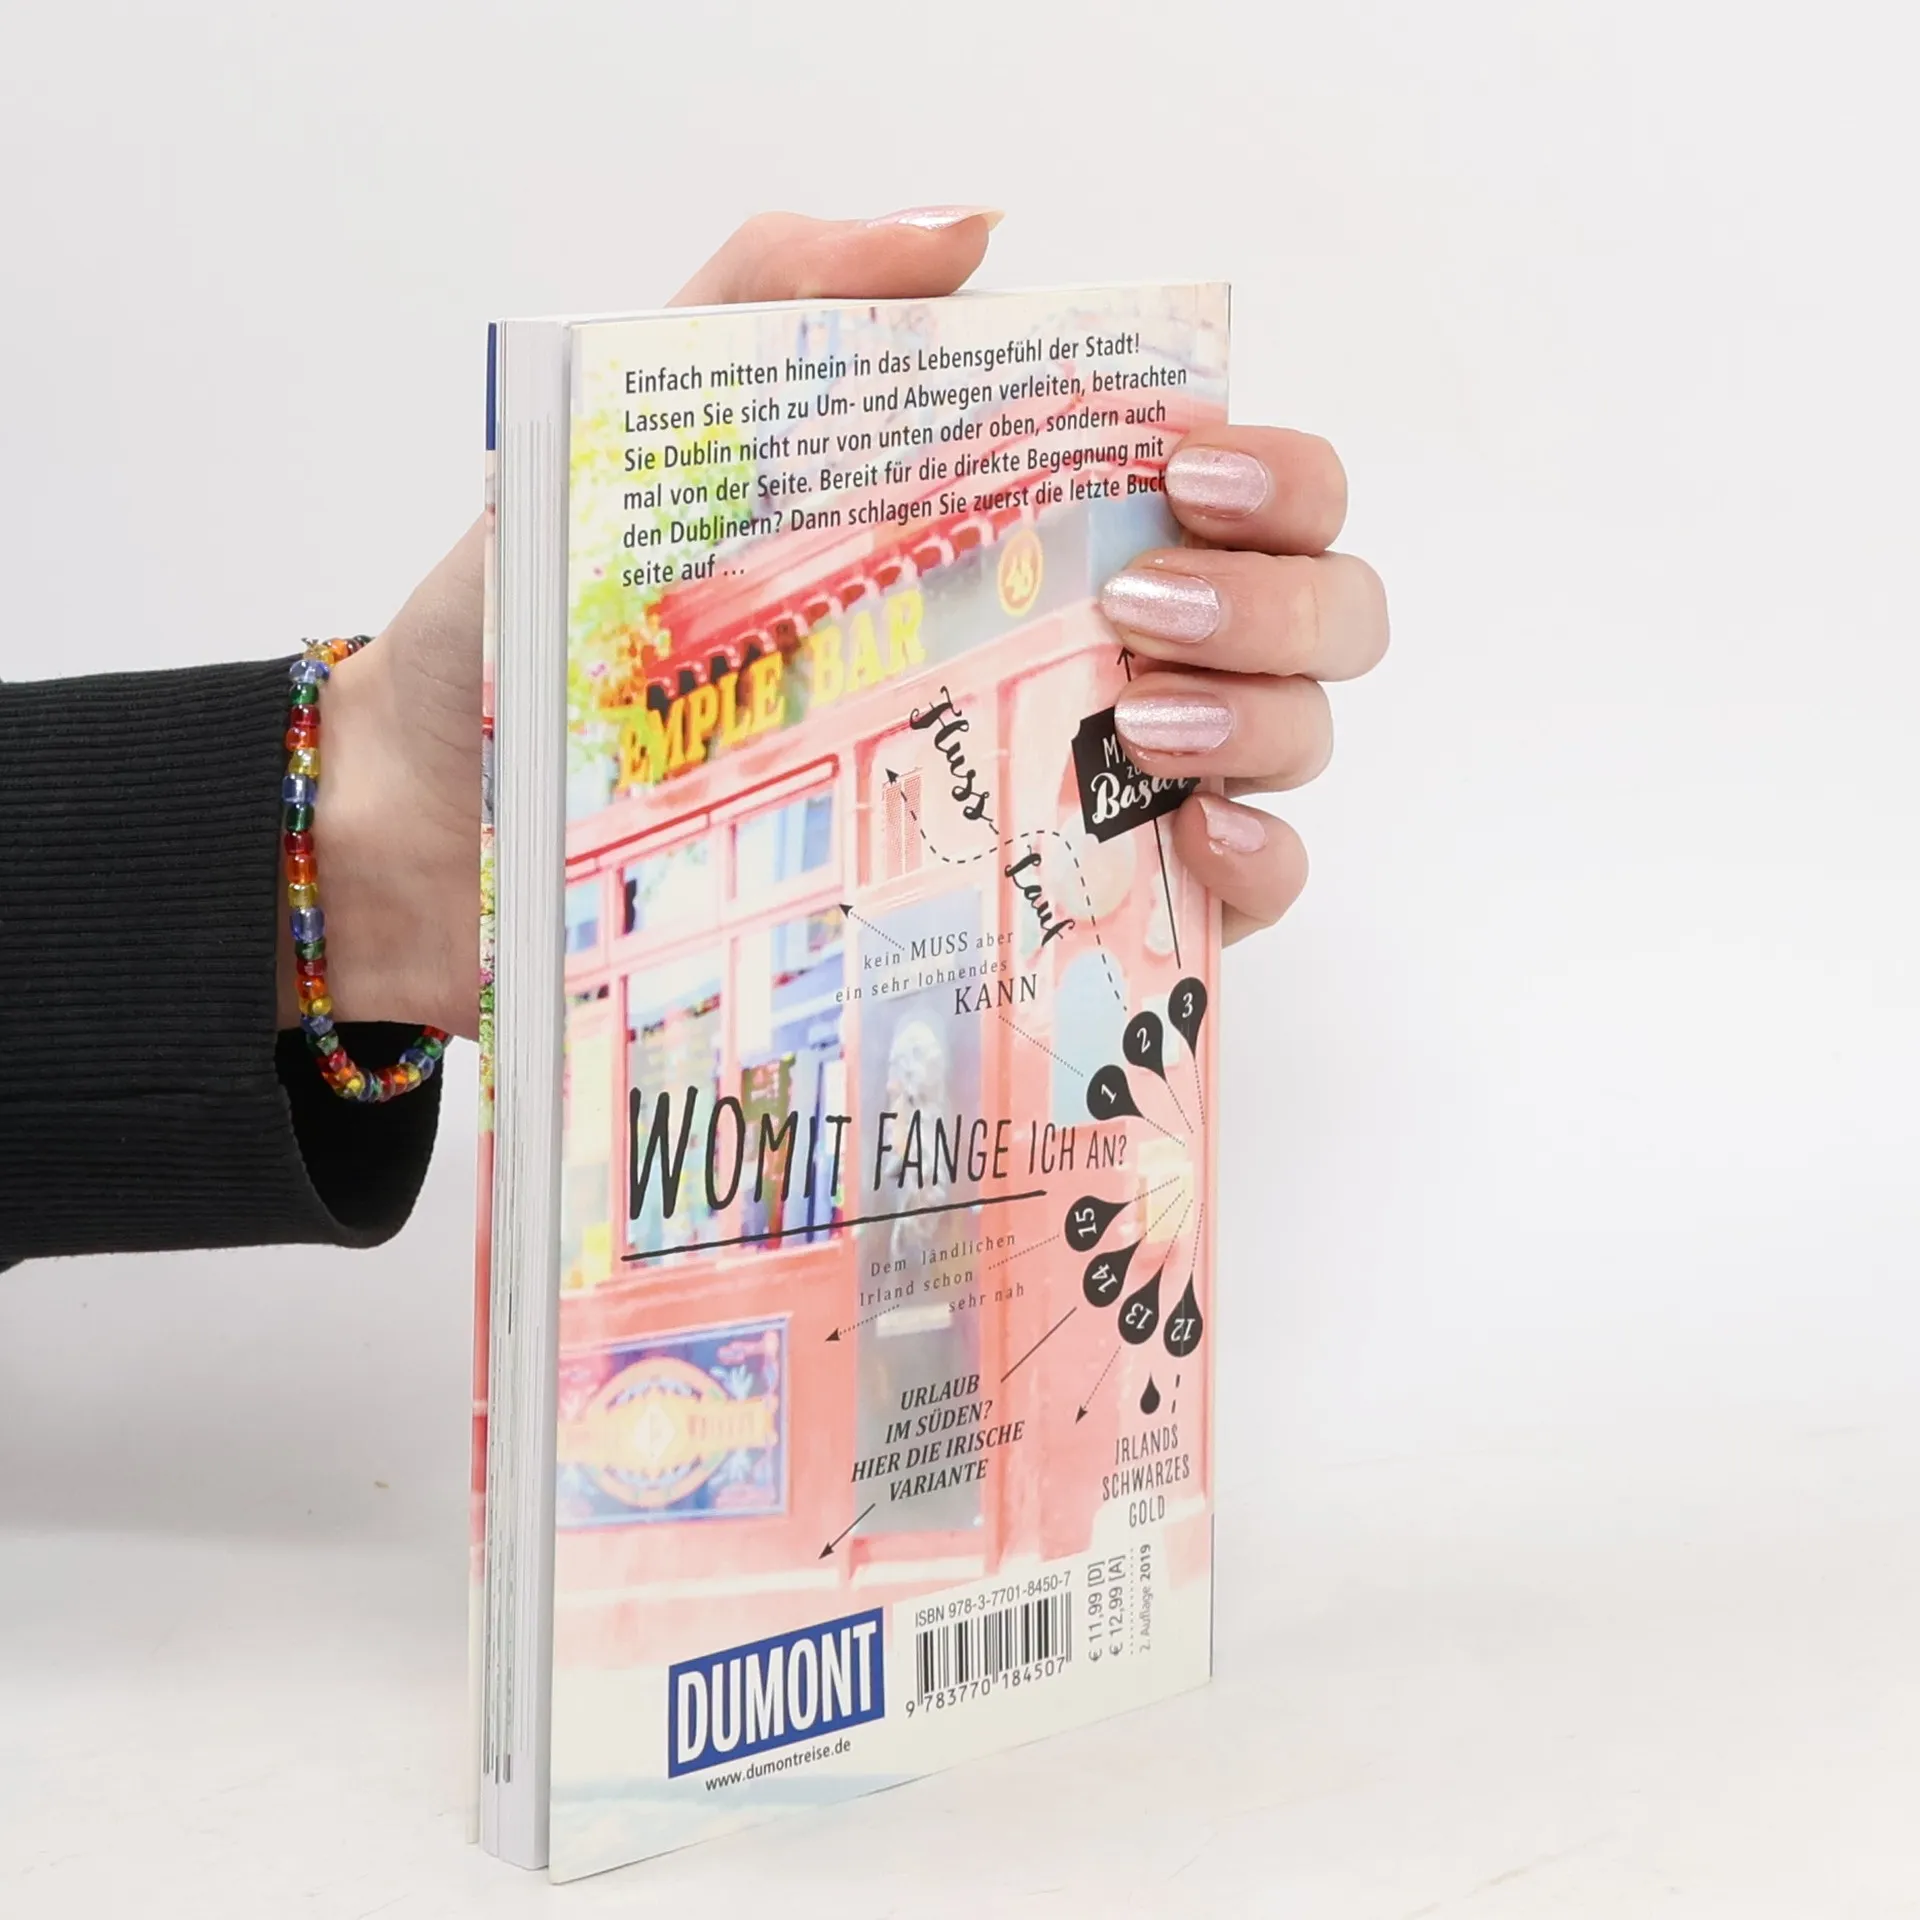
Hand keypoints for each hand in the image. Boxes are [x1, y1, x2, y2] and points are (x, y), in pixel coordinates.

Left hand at [302, 206, 1381, 1034]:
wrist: (453, 826)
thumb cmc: (554, 634)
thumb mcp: (657, 439)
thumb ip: (789, 294)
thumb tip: (966, 226)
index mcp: (1028, 538)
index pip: (1242, 485)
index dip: (1273, 473)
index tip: (1178, 474)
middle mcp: (1092, 659)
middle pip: (1312, 613)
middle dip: (1277, 598)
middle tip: (1136, 606)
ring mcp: (1086, 793)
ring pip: (1295, 745)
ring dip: (1267, 722)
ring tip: (1139, 723)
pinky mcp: (1056, 917)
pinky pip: (1235, 902)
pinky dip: (1257, 868)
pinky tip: (1192, 844)